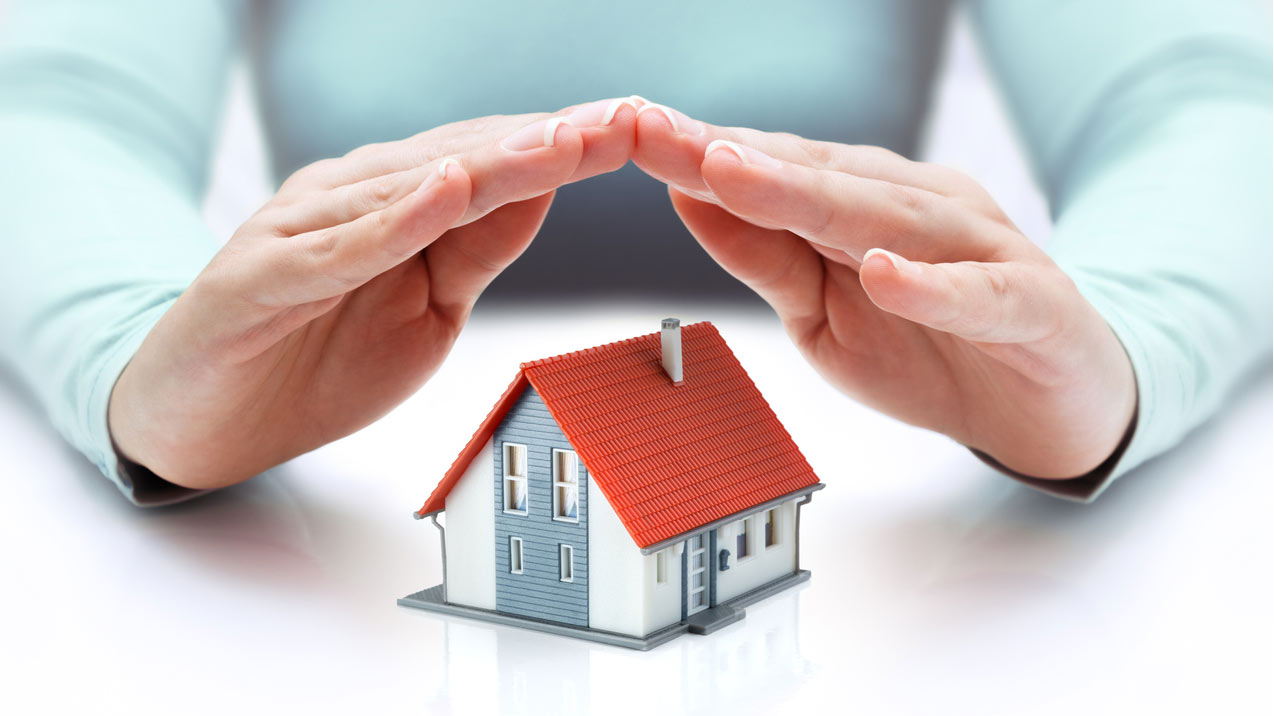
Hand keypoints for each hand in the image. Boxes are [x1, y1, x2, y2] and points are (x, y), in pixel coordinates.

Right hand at [109, 98, 642, 488]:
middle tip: (624, 121)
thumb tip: (544, 196)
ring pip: (411, 189)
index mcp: (394, 202)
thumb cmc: (315, 358)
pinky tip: (448, 190)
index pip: (492, 164)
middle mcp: (349, 196)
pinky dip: (396, 220)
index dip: (564, 148)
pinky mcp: (261, 274)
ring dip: (494, 165)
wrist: (204, 419)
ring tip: (563, 143)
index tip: (636, 131)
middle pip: (464, 160)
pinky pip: (340, 247)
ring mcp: (303, 228)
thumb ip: (476, 251)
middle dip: (549, 143)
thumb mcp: (427, 309)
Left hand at [633, 104, 1135, 478]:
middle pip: (817, 179)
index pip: (773, 170)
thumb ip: (766, 257)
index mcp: (865, 203)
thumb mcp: (823, 311)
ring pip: (888, 219)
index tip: (627, 132)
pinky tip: (886, 272)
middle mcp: (918, 209)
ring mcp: (979, 250)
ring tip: (735, 175)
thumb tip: (687, 198)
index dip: (698, 153)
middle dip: (729, 158)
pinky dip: (932, 287)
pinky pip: (977, 295)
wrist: (1053, 399)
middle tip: (655, 133)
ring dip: (809, 197)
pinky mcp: (1031, 303)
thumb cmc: (932, 345)